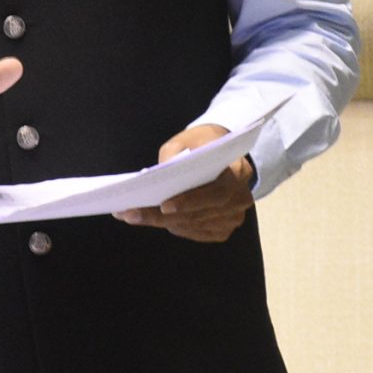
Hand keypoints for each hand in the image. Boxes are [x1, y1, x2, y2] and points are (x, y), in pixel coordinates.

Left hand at [115, 123, 254, 242]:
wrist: (221, 153)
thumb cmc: (202, 144)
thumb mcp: (187, 139)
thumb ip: (173, 154)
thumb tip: (153, 176)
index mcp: (238, 172)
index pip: (216, 193)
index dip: (190, 201)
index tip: (163, 206)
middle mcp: (240, 198)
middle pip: (200, 214)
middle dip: (163, 217)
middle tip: (131, 214)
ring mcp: (234, 217)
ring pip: (195, 226)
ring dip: (163, 223)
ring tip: (134, 216)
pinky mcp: (225, 228)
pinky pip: (197, 233)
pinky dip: (176, 227)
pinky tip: (155, 220)